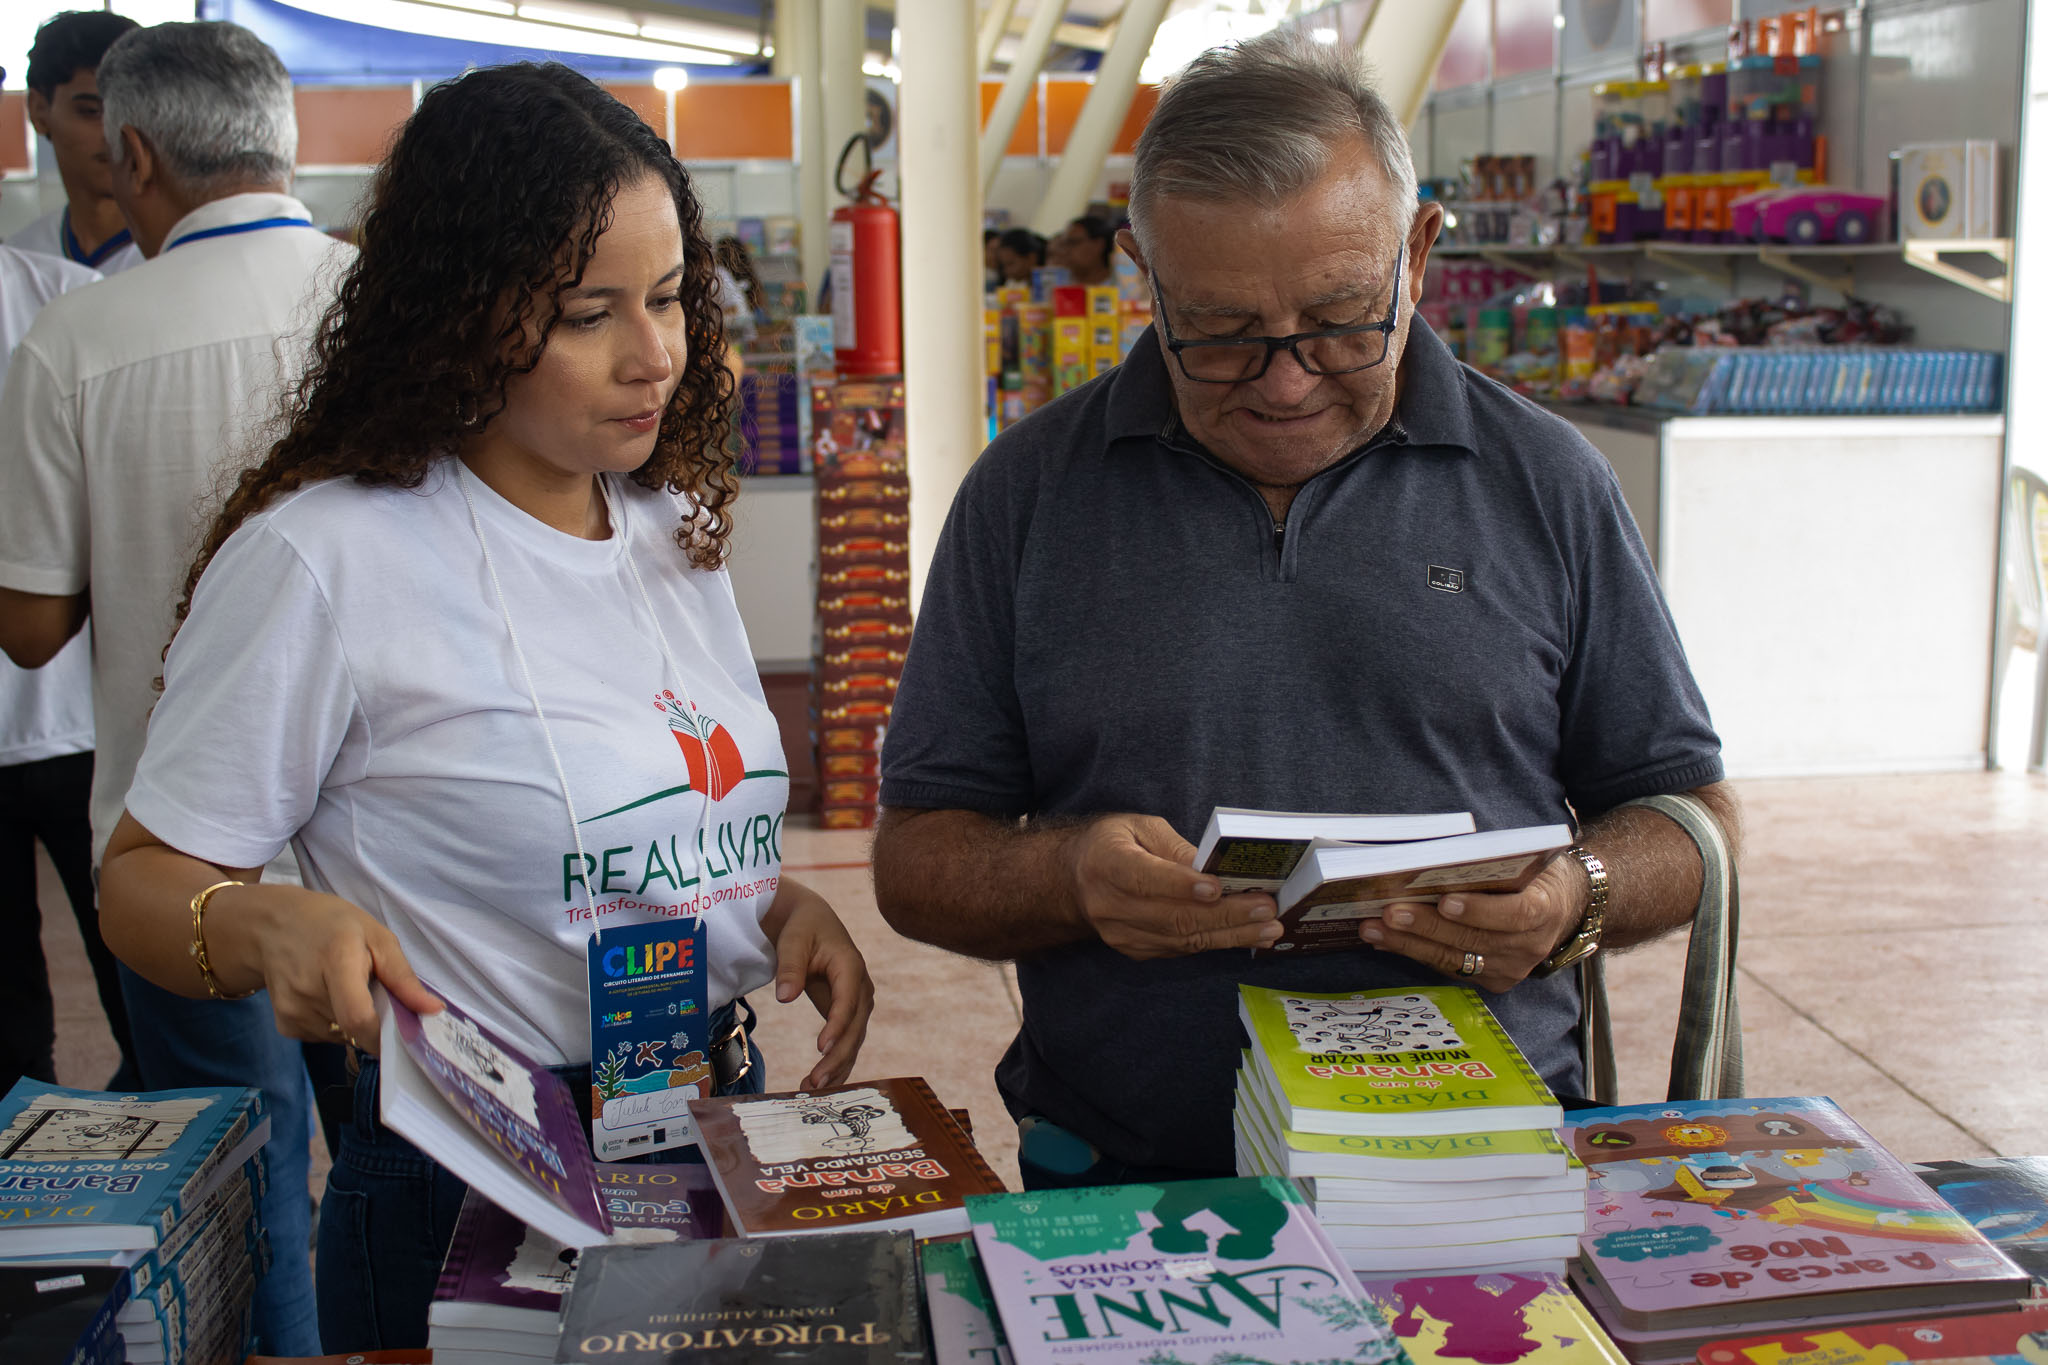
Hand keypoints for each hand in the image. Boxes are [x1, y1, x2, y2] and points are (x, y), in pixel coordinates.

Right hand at [238, 888, 441, 1052]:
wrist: (274, 926)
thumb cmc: (332, 925)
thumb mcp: (377, 937)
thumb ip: (404, 978)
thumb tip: (433, 1011)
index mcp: (336, 961)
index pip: (358, 1018)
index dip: (384, 1034)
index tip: (403, 1031)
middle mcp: (308, 991)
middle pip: (355, 1030)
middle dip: (376, 1022)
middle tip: (376, 995)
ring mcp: (291, 1011)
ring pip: (342, 1037)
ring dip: (355, 1023)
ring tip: (348, 990)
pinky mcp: (284, 1025)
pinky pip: (324, 1037)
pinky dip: (336, 1025)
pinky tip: (329, 998)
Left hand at [766, 886, 874, 1088]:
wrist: (812, 921)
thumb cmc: (802, 927)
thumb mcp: (793, 940)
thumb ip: (790, 967)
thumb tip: (785, 996)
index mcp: (850, 966)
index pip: (847, 1001)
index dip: (837, 1026)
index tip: (821, 1049)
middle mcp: (860, 987)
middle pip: (855, 1028)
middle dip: (838, 1057)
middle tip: (816, 1082)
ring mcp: (856, 1002)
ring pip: (853, 1040)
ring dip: (838, 1066)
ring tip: (814, 1088)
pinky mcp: (846, 1013)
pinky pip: (846, 1041)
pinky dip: (836, 1063)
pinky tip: (820, 1082)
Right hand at [1065, 814, 1281, 960]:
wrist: (1074, 881)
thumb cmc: (1113, 845)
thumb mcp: (1140, 828)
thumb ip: (1176, 848)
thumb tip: (1216, 869)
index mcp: (1106, 864)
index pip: (1144, 879)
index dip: (1181, 886)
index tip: (1217, 888)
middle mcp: (1110, 906)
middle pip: (1173, 916)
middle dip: (1226, 915)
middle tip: (1266, 909)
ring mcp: (1122, 935)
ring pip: (1183, 938)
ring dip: (1231, 935)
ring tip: (1269, 928)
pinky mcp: (1137, 951)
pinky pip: (1182, 949)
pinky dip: (1217, 942)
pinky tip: (1247, 936)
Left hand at [1359, 854, 1584, 991]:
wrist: (1565, 908)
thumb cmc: (1533, 874)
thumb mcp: (1523, 860)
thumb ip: (1489, 863)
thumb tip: (1430, 859)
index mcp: (1544, 909)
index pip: (1514, 913)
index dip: (1479, 910)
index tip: (1444, 900)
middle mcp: (1529, 946)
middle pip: (1472, 940)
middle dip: (1425, 926)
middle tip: (1388, 912)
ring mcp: (1511, 968)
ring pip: (1454, 959)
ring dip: (1408, 943)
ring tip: (1373, 929)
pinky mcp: (1494, 981)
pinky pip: (1450, 969)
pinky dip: (1416, 953)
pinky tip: (1386, 942)